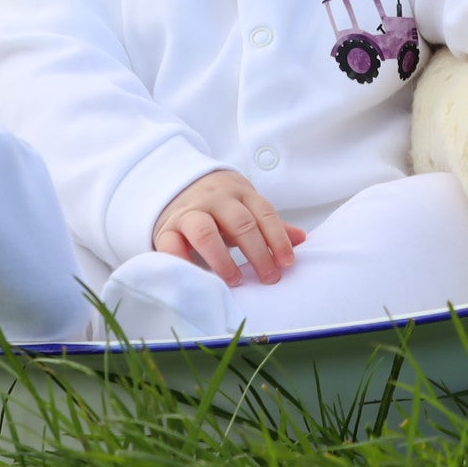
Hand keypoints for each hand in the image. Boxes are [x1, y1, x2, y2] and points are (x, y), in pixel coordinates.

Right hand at [152, 168, 306, 283]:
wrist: (176, 186)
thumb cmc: (218, 206)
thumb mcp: (245, 208)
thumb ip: (269, 225)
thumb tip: (302, 240)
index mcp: (240, 194)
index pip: (264, 213)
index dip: (278, 239)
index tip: (288, 263)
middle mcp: (215, 200)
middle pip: (239, 223)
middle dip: (257, 252)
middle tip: (269, 278)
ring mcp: (189, 213)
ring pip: (205, 232)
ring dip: (223, 259)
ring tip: (235, 281)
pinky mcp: (166, 229)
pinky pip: (171, 245)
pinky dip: (182, 263)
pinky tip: (196, 279)